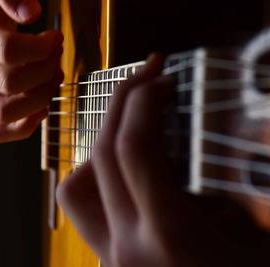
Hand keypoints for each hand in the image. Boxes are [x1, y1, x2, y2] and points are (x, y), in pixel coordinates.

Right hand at [0, 0, 62, 141]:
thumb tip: (31, 14)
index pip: (7, 50)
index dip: (42, 48)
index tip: (56, 38)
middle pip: (10, 84)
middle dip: (46, 71)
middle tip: (57, 56)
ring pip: (4, 113)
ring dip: (40, 99)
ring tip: (53, 78)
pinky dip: (26, 126)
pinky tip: (43, 106)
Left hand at [57, 54, 269, 266]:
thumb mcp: (258, 233)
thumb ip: (233, 183)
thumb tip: (222, 128)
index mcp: (171, 237)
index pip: (134, 150)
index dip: (143, 102)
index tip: (161, 78)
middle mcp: (128, 247)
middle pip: (102, 157)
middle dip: (121, 108)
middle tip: (145, 80)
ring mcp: (112, 257)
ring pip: (76, 186)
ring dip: (99, 147)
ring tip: (130, 127)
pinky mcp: (110, 260)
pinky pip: (86, 210)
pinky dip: (99, 179)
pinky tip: (128, 169)